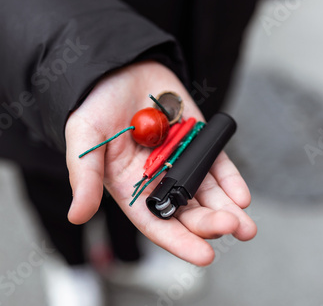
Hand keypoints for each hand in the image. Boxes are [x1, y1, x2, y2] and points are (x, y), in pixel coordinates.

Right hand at [65, 61, 255, 265]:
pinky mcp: (198, 141)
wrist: (119, 68)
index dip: (179, 241)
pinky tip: (242, 196)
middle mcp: (159, 180)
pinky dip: (231, 181)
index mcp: (131, 188)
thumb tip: (77, 217)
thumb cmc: (95, 105)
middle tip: (232, 229)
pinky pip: (217, 164)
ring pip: (207, 193)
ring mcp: (182, 161)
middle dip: (210, 223)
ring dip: (227, 210)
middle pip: (187, 211)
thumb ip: (84, 177)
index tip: (204, 255)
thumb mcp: (84, 139)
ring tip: (245, 224)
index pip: (157, 223)